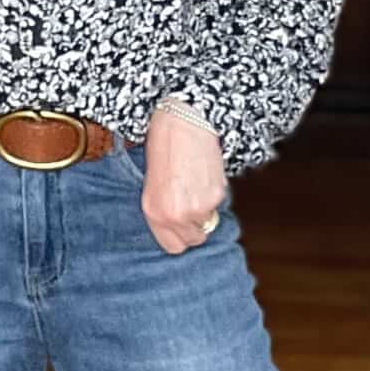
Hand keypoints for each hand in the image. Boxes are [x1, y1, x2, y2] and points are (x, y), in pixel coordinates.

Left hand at [139, 107, 227, 253]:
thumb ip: (163, 209)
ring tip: (196, 185)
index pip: (173, 247)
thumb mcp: (152, 183)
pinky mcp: (214, 197)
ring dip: (205, 209)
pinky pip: (217, 205)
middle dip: (196, 225)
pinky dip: (214, 194)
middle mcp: (173, 215)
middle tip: (192, 204)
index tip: (183, 226)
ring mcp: (195, 208)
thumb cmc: (164, 147)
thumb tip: (179, 224)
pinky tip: (204, 176)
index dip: (180, 236)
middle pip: (194, 239)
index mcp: (153, 212)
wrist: (183, 123)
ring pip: (208, 222)